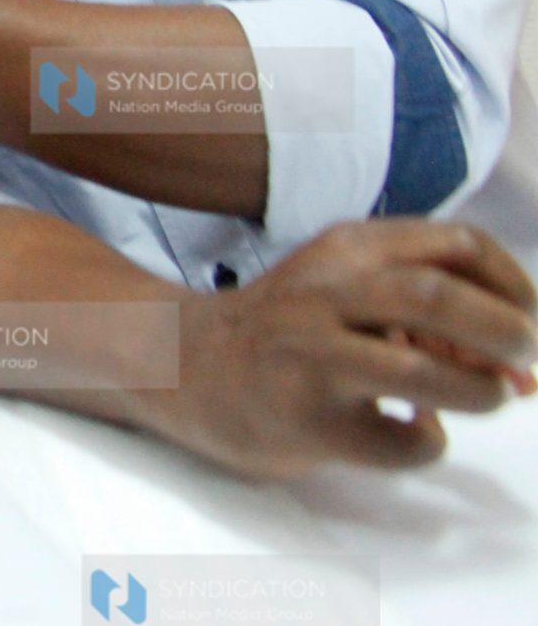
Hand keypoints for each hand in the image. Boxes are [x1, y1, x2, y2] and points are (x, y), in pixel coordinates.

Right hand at [150, 219, 537, 479]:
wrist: (183, 365)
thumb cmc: (286, 329)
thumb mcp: (344, 289)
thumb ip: (425, 312)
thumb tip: (522, 372)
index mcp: (345, 248)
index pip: (456, 243)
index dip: (513, 283)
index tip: (525, 317)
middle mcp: (324, 292)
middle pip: (438, 296)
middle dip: (505, 332)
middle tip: (521, 361)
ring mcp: (310, 356)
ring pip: (422, 368)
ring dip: (479, 391)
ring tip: (483, 399)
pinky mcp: (306, 419)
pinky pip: (401, 440)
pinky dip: (431, 442)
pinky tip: (413, 431)